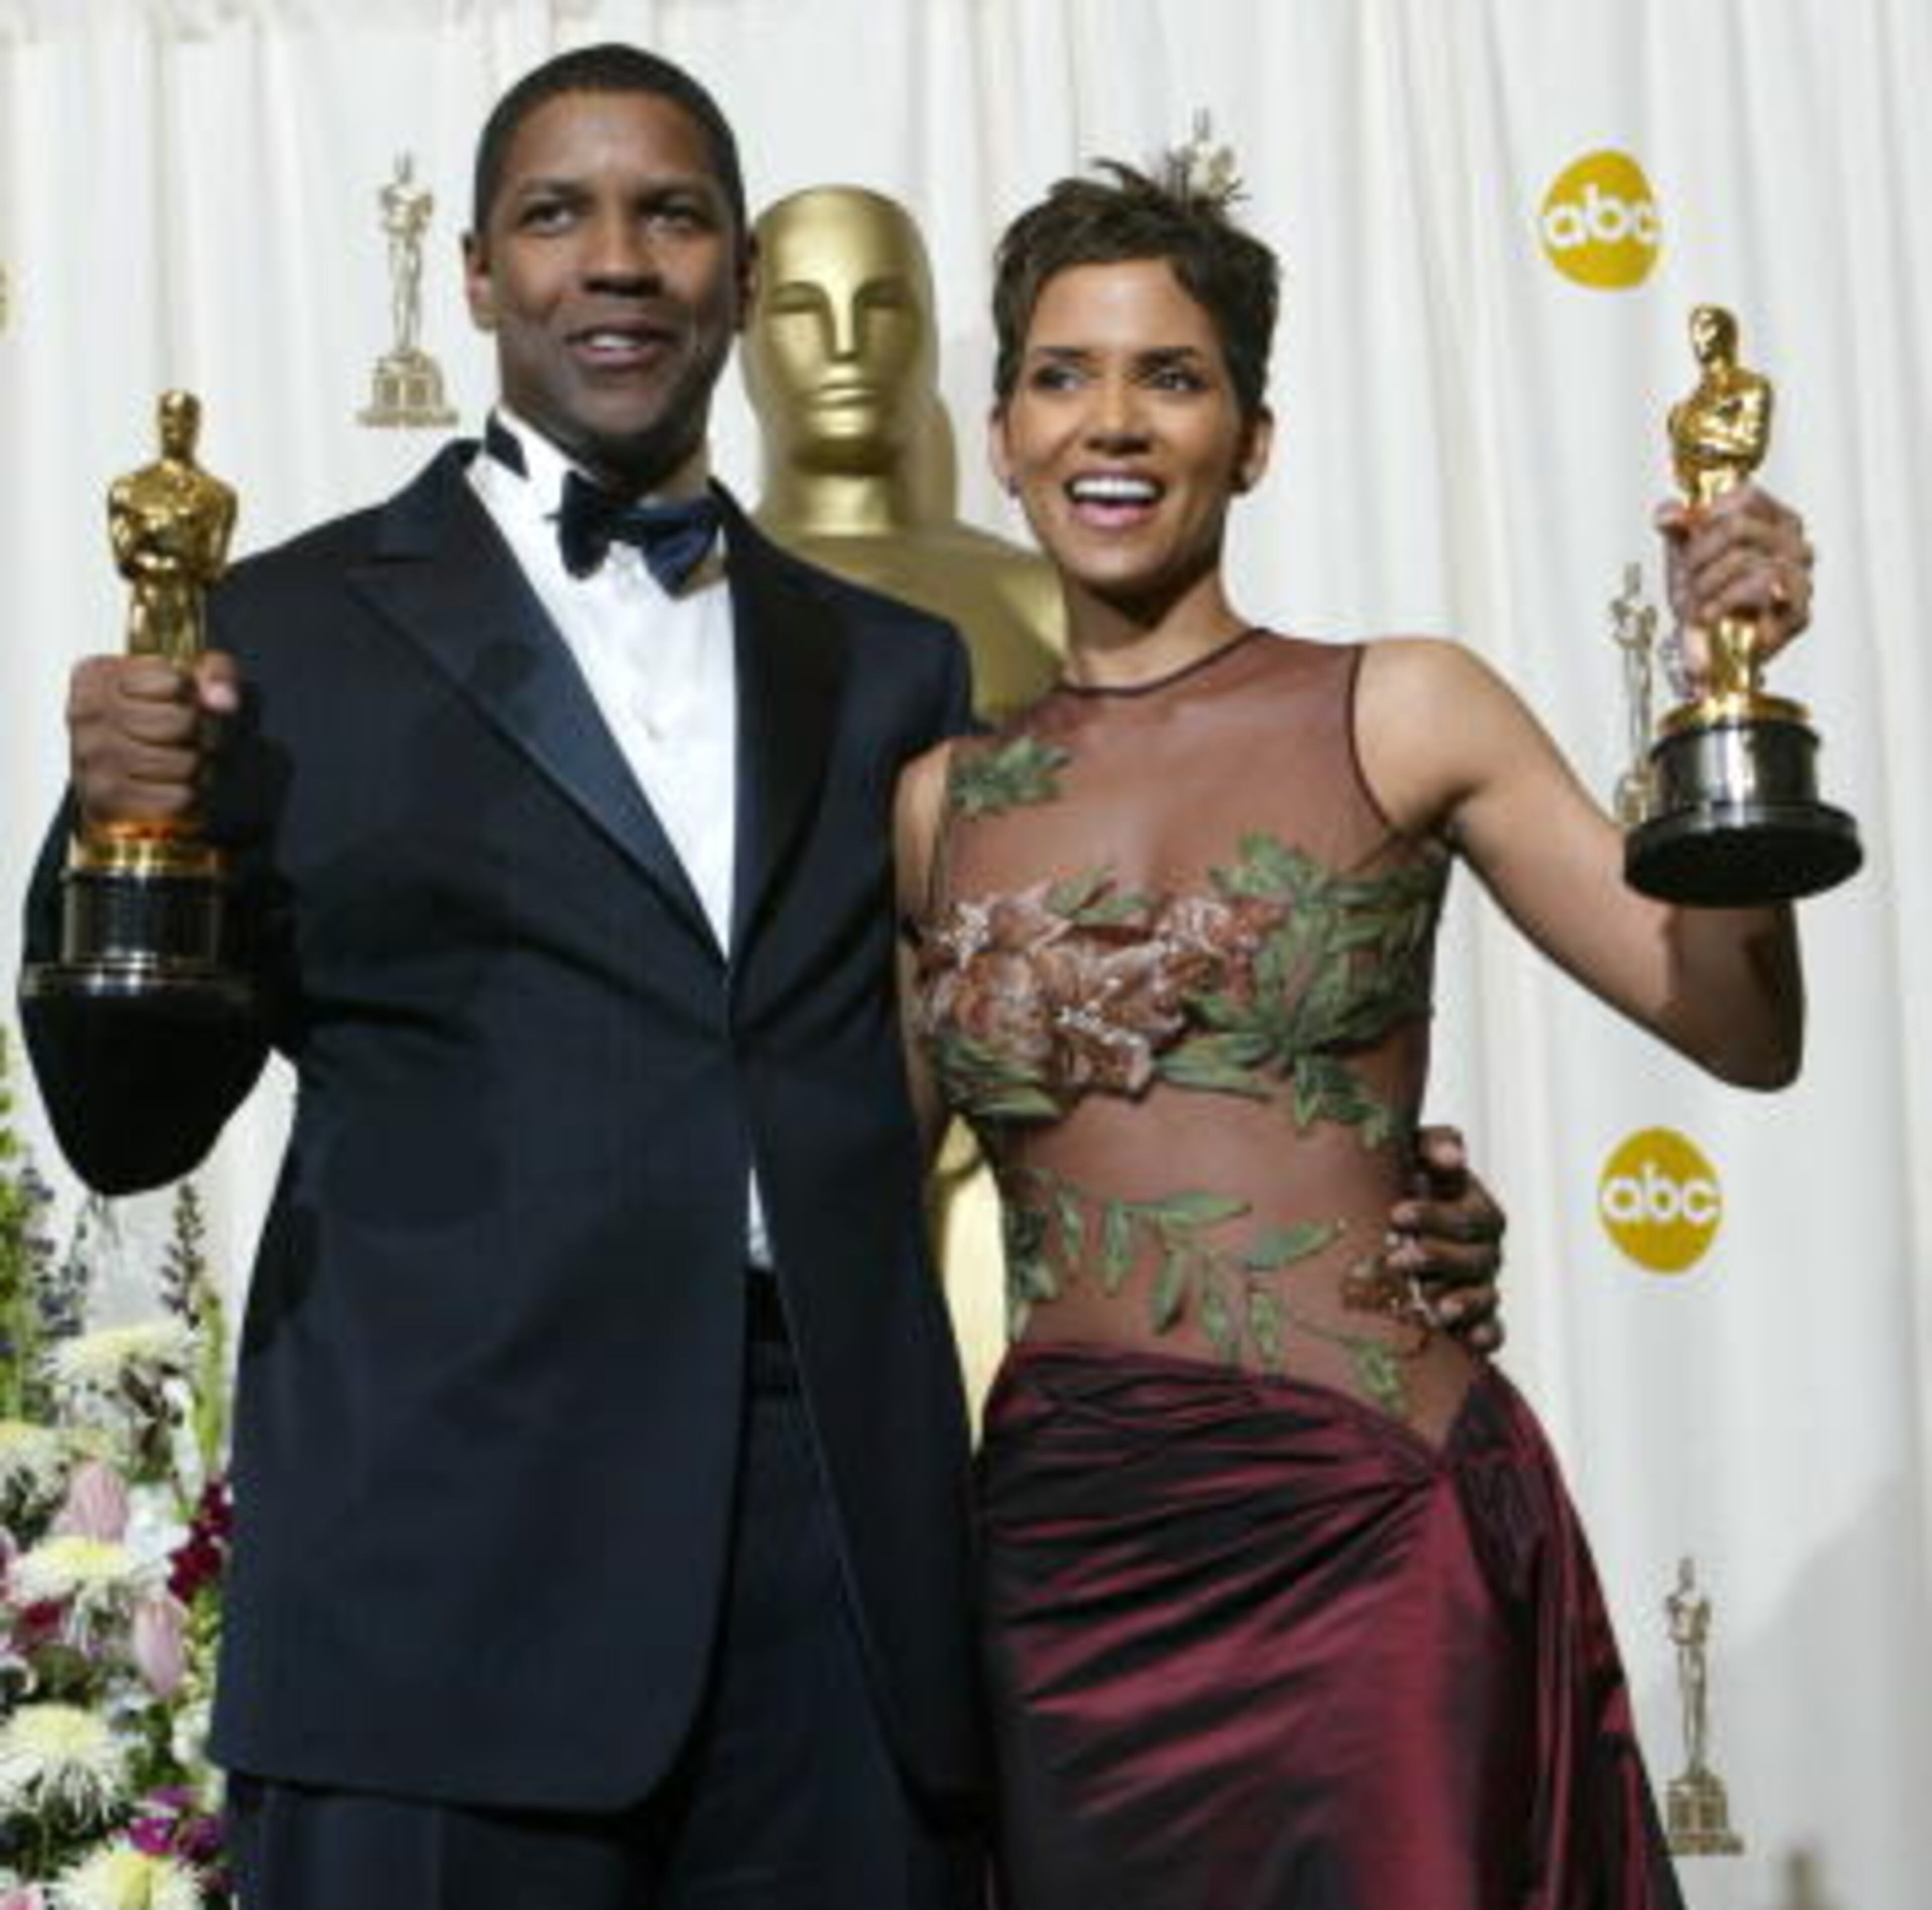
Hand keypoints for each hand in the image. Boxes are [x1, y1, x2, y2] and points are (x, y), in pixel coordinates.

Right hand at [68, 650, 238, 833]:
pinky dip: (186, 796)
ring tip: (182, 761)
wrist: (129, 773)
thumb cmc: (158, 718)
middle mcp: (84, 715)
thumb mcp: (189, 679)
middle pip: (180, 723)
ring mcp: (89, 759)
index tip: (181, 702)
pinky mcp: (103, 801)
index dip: (192, 697)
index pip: (173, 682)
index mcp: (96, 676)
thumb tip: (223, 700)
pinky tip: (172, 786)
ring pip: (181, 763)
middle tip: (192, 738)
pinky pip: (175, 799)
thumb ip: (214, 672)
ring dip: (195, 766)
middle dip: (200, 734)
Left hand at [1386, 1124, 1505, 1353]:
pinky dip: (1487, 1335)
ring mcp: (1479, 1283)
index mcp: (1474, 1209)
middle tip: (1396, 1258)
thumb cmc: (1396, 1177)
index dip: (1435, 1216)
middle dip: (1437, 1258)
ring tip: (1434, 1307)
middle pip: (1476, 1258)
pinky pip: (1492, 1329)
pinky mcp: (1472, 1317)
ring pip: (1485, 1296)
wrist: (1375, 1214)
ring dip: (1462, 1302)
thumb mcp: (1410, 1152)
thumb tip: (1453, 1158)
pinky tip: (1473, 1341)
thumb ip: (1433, 1146)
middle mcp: (1483, 1248)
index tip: (1396, 1213)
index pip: (1469, 1216)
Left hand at [1655, 482, 1814, 683]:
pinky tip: (1708, 614)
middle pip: (1738, 527)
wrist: (1708, 646)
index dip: (1708, 514)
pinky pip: (1761, 594)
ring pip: (1745, 559)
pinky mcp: (1798, 611)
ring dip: (1707, 582)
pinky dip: (1724, 603)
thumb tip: (1667, 513)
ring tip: (1695, 601)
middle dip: (1699, 555)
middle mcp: (1794, 543)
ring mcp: (1800, 576)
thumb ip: (1677, 528)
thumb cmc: (1705, 593)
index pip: (1746, 495)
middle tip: (1687, 577)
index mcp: (1774, 521)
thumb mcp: (1684, 554)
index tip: (1691, 538)